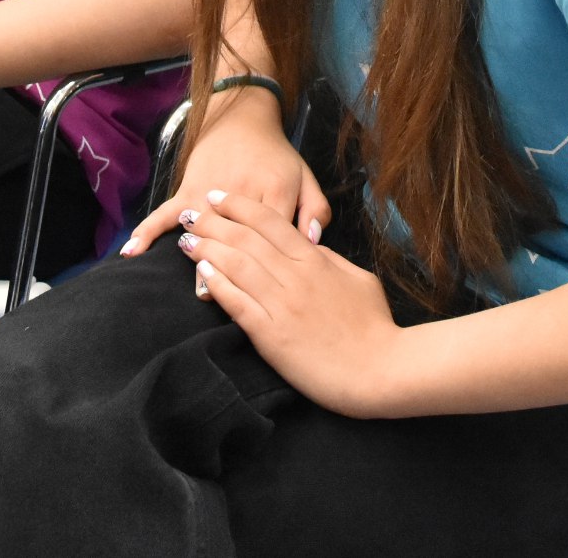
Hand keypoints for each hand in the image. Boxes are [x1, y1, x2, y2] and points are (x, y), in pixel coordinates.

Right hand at [122, 89, 329, 279]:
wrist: (242, 117)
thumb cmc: (277, 155)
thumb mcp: (306, 178)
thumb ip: (316, 211)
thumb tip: (313, 243)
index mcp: (278, 193)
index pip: (277, 237)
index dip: (275, 266)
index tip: (271, 295)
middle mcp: (244, 194)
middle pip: (239, 239)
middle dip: (236, 271)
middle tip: (236, 301)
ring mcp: (211, 192)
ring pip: (205, 231)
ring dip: (201, 259)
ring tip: (200, 292)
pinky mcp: (188, 189)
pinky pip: (165, 213)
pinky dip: (147, 231)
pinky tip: (131, 252)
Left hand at [176, 189, 409, 418]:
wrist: (380, 370)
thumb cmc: (375, 326)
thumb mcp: (358, 280)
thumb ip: (331, 259)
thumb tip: (309, 245)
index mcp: (315, 260)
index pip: (269, 222)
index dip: (239, 206)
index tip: (218, 196)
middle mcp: (295, 276)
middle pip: (246, 239)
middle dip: (213, 222)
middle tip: (191, 212)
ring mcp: (282, 305)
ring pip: (236, 266)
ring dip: (207, 249)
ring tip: (186, 239)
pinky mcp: (271, 336)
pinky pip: (237, 303)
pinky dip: (217, 285)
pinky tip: (201, 274)